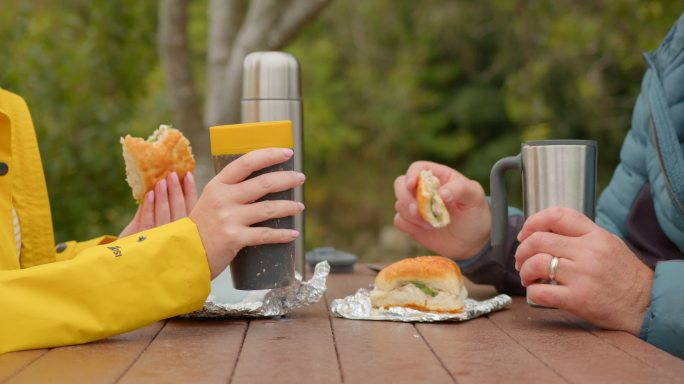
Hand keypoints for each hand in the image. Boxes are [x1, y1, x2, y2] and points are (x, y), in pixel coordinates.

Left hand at [119, 171, 196, 237]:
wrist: (133, 263)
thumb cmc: (150, 241)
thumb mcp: (161, 225)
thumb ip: (162, 209)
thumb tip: (165, 183)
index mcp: (186, 230)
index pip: (192, 208)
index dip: (190, 191)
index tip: (188, 174)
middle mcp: (178, 236)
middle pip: (180, 209)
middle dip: (176, 190)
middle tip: (173, 174)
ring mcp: (163, 239)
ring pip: (165, 214)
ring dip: (163, 196)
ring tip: (161, 181)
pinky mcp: (146, 241)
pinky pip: (148, 221)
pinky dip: (149, 207)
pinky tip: (149, 194)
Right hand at [189, 148, 304, 278]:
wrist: (183, 254)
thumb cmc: (201, 226)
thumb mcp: (209, 200)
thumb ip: (229, 190)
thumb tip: (257, 177)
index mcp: (218, 185)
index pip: (246, 162)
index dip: (269, 155)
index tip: (286, 152)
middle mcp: (224, 199)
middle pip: (263, 183)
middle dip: (286, 179)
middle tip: (300, 178)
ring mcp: (229, 218)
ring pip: (268, 209)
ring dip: (288, 206)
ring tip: (300, 206)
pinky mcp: (234, 238)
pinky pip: (264, 235)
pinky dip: (281, 235)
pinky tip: (293, 233)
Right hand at [393, 161, 490, 258]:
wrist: (474, 241)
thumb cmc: (475, 213)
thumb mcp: (475, 196)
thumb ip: (461, 189)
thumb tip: (441, 193)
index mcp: (437, 177)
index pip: (417, 168)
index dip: (411, 174)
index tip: (412, 185)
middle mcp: (423, 190)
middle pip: (400, 184)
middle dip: (405, 197)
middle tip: (418, 210)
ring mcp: (416, 206)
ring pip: (399, 204)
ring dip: (411, 215)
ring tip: (431, 224)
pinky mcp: (412, 223)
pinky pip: (399, 221)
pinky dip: (408, 225)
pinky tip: (425, 230)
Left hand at [515, 207, 652, 334]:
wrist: (647, 304)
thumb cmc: (625, 275)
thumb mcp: (609, 243)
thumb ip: (581, 234)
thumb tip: (547, 230)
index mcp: (594, 235)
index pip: (557, 215)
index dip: (533, 222)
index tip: (525, 233)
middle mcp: (587, 252)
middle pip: (539, 240)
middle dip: (522, 250)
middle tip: (521, 260)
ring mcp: (582, 275)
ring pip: (537, 263)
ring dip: (524, 270)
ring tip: (527, 277)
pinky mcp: (578, 299)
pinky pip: (542, 291)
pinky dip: (532, 291)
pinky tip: (536, 291)